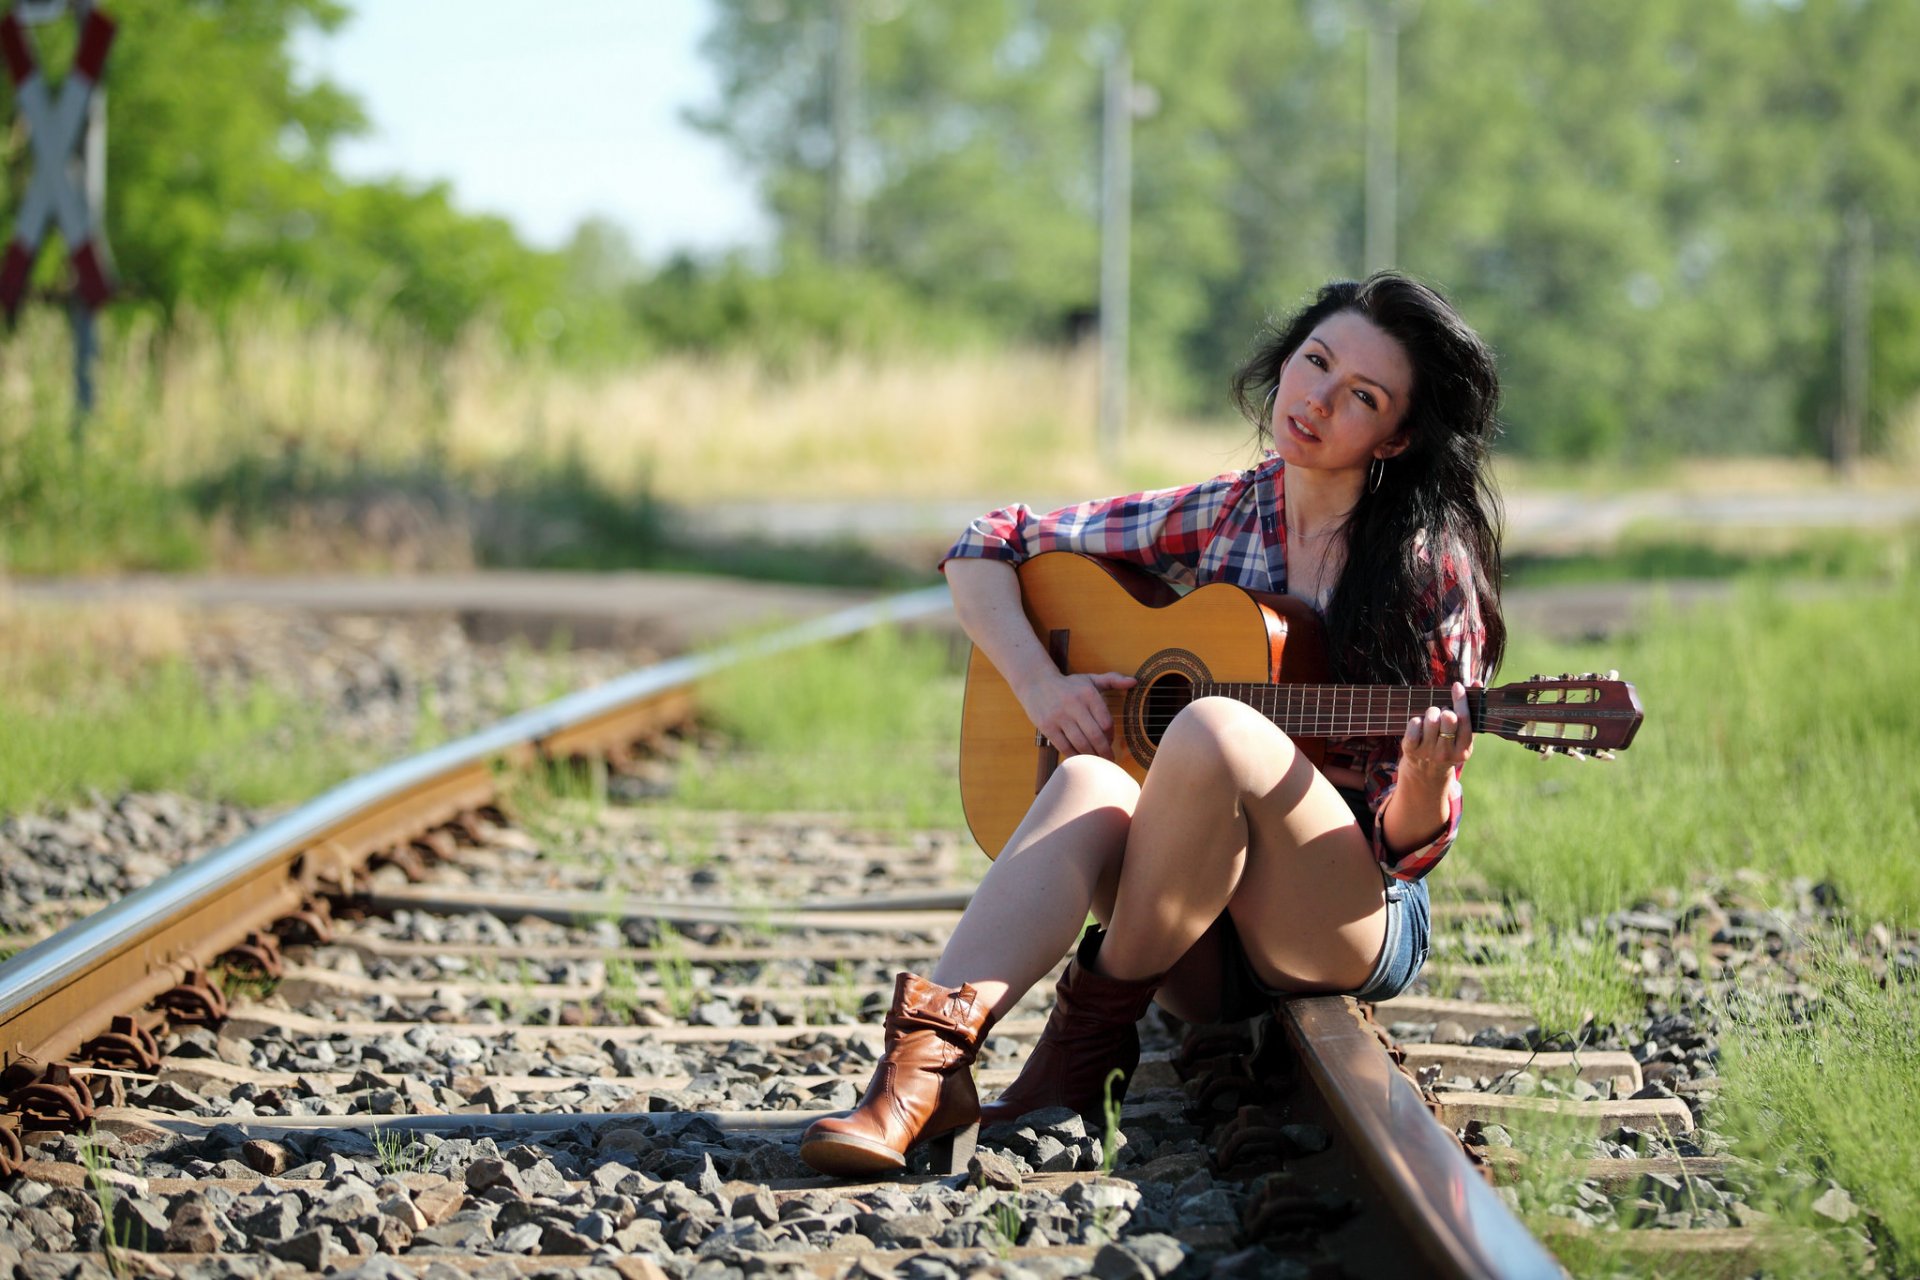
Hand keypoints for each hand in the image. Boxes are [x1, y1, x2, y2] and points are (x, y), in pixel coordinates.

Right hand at [1019, 670, 1135, 758]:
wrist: (1035, 682)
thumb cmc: (1068, 685)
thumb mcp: (1090, 679)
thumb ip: (1113, 680)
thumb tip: (1134, 681)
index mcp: (1088, 693)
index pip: (1106, 722)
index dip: (1111, 736)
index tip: (1111, 741)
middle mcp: (1074, 704)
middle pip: (1095, 735)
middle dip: (1104, 751)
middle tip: (1109, 760)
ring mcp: (1059, 716)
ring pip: (1080, 743)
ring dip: (1091, 755)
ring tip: (1096, 760)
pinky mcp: (1047, 726)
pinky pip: (1064, 746)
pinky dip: (1074, 755)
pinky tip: (1079, 758)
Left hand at [1398, 680, 1473, 787]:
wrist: (1425, 774)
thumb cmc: (1447, 746)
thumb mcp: (1461, 736)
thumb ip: (1471, 712)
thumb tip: (1477, 682)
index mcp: (1464, 750)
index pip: (1464, 720)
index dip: (1461, 700)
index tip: (1457, 686)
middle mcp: (1447, 753)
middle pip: (1448, 718)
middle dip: (1444, 708)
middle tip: (1442, 712)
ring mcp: (1428, 753)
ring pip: (1431, 719)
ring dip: (1431, 712)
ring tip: (1432, 719)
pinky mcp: (1410, 750)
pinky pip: (1414, 725)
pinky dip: (1416, 720)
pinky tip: (1420, 724)